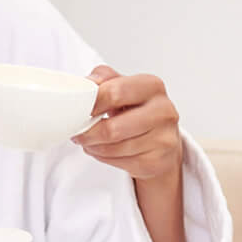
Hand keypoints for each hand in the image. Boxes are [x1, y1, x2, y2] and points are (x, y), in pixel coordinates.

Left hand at [73, 66, 182, 183]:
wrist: (162, 138)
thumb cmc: (137, 110)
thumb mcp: (123, 86)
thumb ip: (104, 79)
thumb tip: (85, 84)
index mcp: (152, 86)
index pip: (114, 93)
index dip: (91, 103)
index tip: (79, 109)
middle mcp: (163, 111)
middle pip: (112, 128)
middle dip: (88, 132)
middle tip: (78, 132)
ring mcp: (163, 138)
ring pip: (114, 148)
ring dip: (94, 146)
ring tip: (89, 141)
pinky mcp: (157, 161)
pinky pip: (120, 162)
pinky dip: (104, 157)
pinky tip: (103, 150)